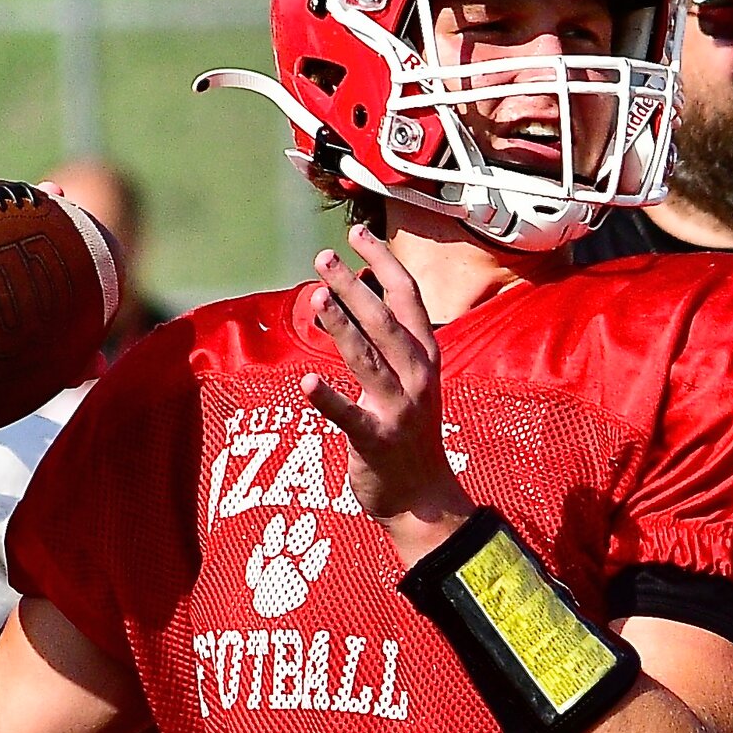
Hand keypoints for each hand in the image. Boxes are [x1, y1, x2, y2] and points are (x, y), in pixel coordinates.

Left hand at [301, 225, 473, 561]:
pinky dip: (328, 399)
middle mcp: (417, 377)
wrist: (423, 497)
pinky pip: (349, 416)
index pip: (408, 297)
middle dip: (354, 285)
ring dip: (342, 327)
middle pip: (385, 320)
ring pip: (369, 358)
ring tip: (317, 298)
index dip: (383, 262)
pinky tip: (305, 382)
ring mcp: (399, 409)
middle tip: (322, 258)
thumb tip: (359, 298)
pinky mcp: (376, 441)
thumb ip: (391, 344)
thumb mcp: (413, 381)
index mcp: (426, 357)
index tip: (357, 235)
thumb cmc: (410, 434)